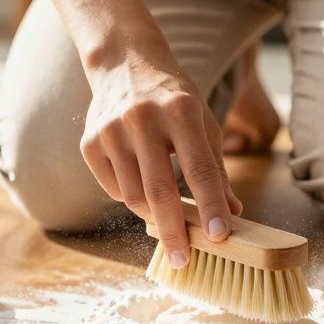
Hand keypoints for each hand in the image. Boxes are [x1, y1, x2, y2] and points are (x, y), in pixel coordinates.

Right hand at [79, 48, 242, 266]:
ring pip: (133, 196)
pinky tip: (139, 180)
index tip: (219, 236)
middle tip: (183, 260)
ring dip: (152, 215)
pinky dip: (130, 197)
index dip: (211, 206)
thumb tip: (234, 214)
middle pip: (159, 191)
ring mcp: (111, 130)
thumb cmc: (174, 98)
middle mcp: (142, 118)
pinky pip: (113, 189)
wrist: (125, 63)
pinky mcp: (89, 142)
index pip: (200, 168)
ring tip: (165, 214)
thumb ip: (217, 169)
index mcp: (180, 110)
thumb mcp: (204, 122)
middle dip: (174, 231)